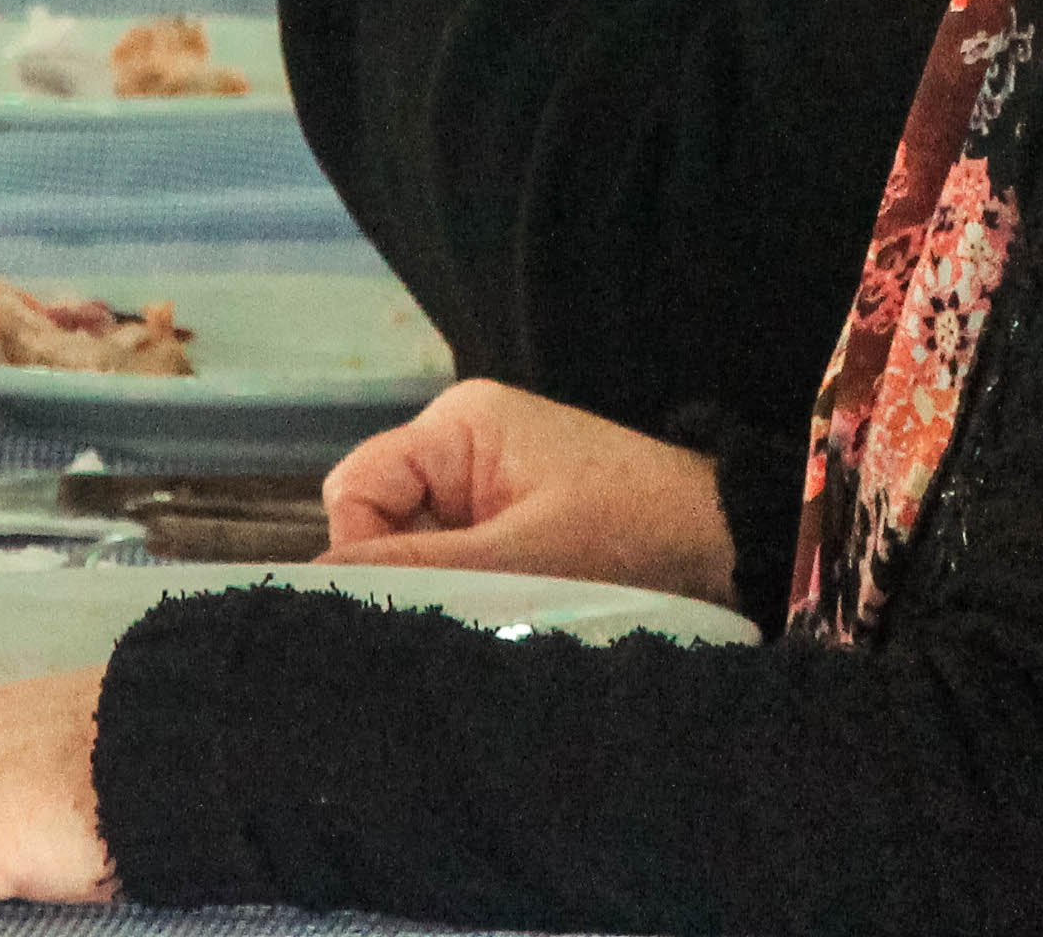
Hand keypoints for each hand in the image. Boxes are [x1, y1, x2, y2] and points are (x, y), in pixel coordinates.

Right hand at [320, 380, 741, 608]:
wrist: (726, 547)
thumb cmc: (634, 533)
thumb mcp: (522, 555)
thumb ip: (418, 567)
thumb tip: (316, 587)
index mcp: (459, 425)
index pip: (356, 488)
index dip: (362, 552)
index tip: (406, 605)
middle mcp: (462, 446)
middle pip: (378, 520)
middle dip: (404, 574)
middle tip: (456, 613)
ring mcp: (484, 486)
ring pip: (414, 551)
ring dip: (441, 592)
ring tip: (491, 617)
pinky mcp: (508, 525)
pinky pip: (454, 564)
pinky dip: (469, 596)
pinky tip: (504, 617)